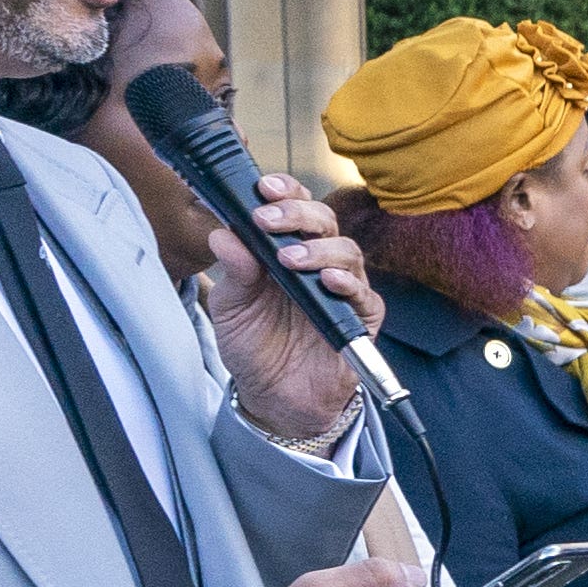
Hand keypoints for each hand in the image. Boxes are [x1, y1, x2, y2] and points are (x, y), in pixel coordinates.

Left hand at [202, 182, 380, 442]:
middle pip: (323, 221)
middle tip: (269, 221)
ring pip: (347, 251)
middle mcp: (318, 262)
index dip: (284, 191)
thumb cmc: (254, 345)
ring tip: (290, 260)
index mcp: (284, 249)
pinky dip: (347, 284)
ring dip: (319, 250)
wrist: (273, 397)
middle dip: (297, 214)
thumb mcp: (230, 306)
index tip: (263, 189)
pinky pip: (364, 295)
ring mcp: (343, 289)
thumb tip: (223, 233)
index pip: (293, 206)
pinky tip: (328, 282)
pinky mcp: (361, 319)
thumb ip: (231, 270)